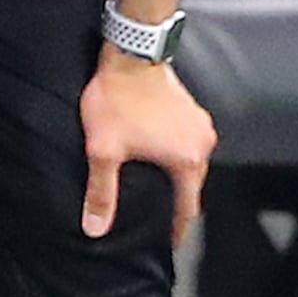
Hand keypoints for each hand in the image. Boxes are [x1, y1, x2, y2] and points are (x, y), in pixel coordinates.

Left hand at [82, 49, 215, 243]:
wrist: (131, 54)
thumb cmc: (119, 101)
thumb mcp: (104, 151)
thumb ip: (102, 193)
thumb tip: (95, 229)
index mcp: (187, 161)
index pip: (187, 208)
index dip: (178, 228)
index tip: (170, 242)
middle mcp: (202, 144)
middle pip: (193, 185)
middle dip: (178, 202)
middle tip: (162, 218)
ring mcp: (201, 124)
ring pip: (193, 162)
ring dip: (179, 176)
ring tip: (160, 188)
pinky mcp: (194, 110)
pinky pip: (191, 143)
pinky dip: (179, 154)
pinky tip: (161, 154)